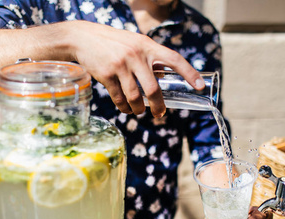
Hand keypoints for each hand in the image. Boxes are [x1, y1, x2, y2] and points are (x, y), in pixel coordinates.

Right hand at [70, 21, 204, 117]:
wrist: (84, 38)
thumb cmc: (114, 43)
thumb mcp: (135, 43)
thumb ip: (149, 58)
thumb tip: (163, 78)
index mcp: (148, 45)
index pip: (174, 59)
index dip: (189, 73)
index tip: (200, 87)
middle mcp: (136, 55)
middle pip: (153, 88)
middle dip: (159, 106)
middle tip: (160, 114)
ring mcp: (121, 65)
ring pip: (135, 97)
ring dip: (139, 109)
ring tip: (139, 111)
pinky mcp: (106, 74)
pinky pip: (119, 98)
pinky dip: (124, 107)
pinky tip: (126, 108)